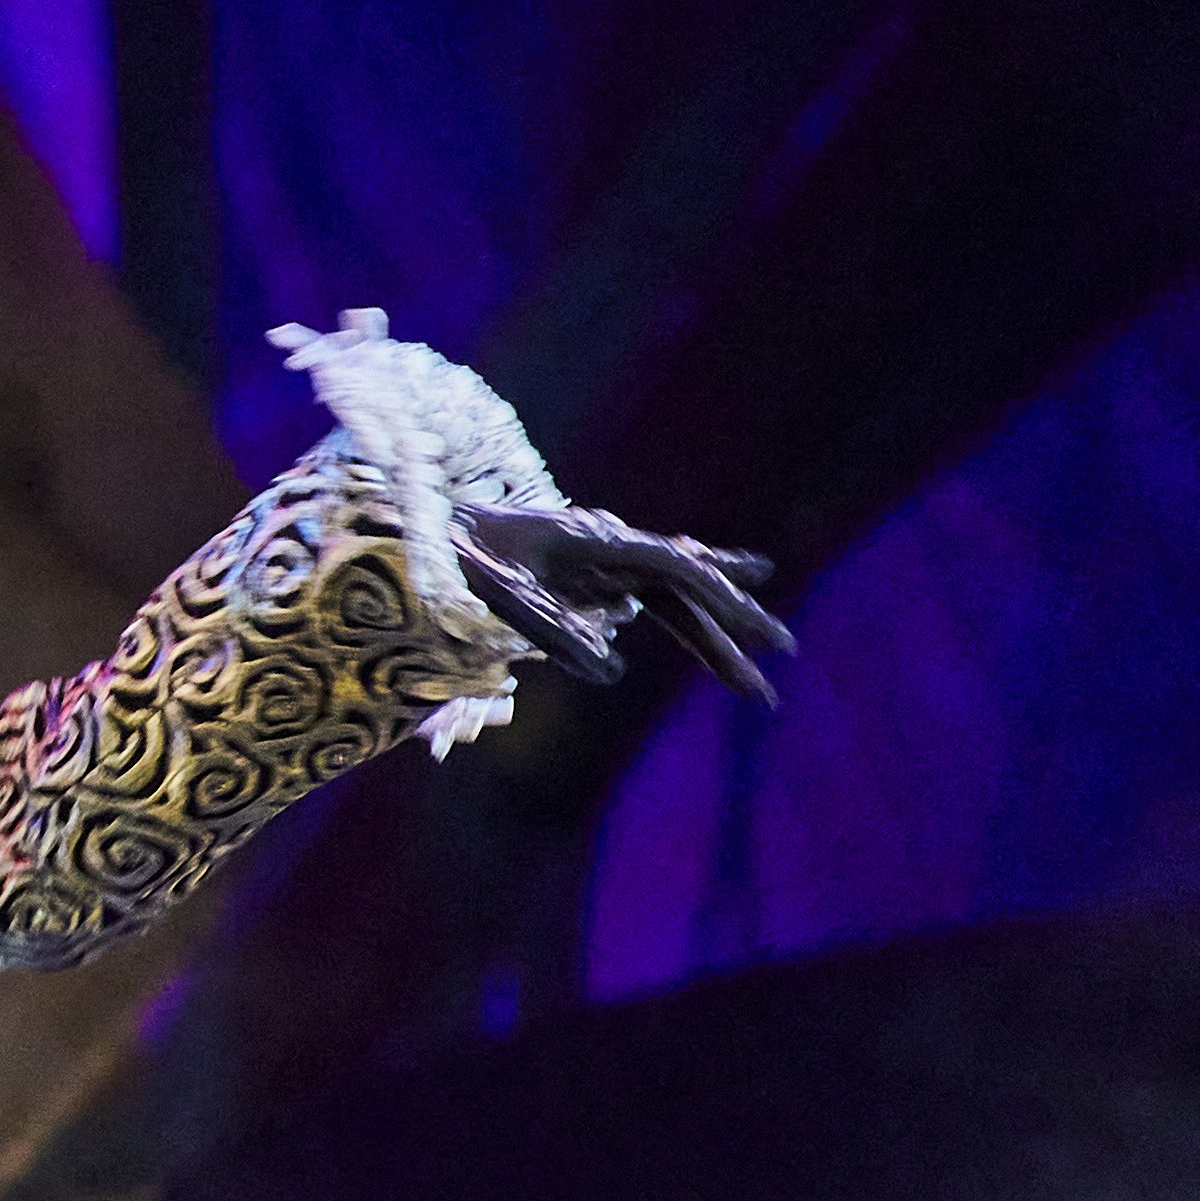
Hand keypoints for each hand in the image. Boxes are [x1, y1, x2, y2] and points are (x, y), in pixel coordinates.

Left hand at [462, 501, 789, 704]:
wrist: (416, 531)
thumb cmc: (453, 561)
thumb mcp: (495, 598)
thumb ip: (552, 631)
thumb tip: (614, 669)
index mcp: (594, 541)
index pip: (677, 572)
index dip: (723, 603)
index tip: (762, 635)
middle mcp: (605, 546)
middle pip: (684, 587)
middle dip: (731, 623)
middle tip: (783, 653)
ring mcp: (596, 560)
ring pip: (670, 593)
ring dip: (709, 628)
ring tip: (759, 652)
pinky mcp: (581, 575)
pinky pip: (642, 594)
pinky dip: (678, 610)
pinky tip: (699, 619)